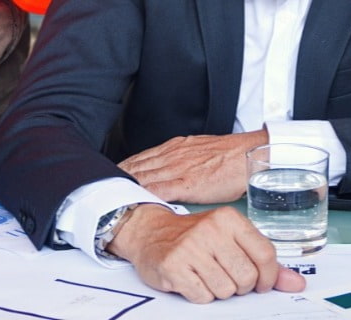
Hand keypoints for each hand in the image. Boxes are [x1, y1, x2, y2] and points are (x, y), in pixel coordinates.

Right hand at [108, 206, 307, 303]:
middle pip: (246, 277)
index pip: (265, 254)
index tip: (261, 283)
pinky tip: (193, 280)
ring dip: (219, 291)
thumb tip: (296, 284)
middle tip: (227, 276)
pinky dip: (201, 295)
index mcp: (229, 219)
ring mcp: (190, 248)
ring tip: (207, 275)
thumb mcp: (231, 239)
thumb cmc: (197, 237)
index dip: (268, 277)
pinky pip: (203, 297)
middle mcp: (211, 230)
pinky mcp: (173, 266)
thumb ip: (265, 262)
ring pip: (226, 290)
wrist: (151, 232)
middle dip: (240, 286)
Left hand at [118, 131, 264, 202]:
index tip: (112, 175)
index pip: (142, 157)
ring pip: (141, 177)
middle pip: (136, 166)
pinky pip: (156, 189)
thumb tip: (178, 171)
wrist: (250, 155)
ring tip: (107, 196)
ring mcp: (178, 168)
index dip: (125, 167)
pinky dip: (140, 195)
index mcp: (177, 148)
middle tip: (99, 187)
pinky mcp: (186, 183)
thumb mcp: (203, 150)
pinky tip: (129, 202)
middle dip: (117, 177)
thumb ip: (187, 159)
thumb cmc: (234, 156)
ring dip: (123, 186)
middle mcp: (173, 155)